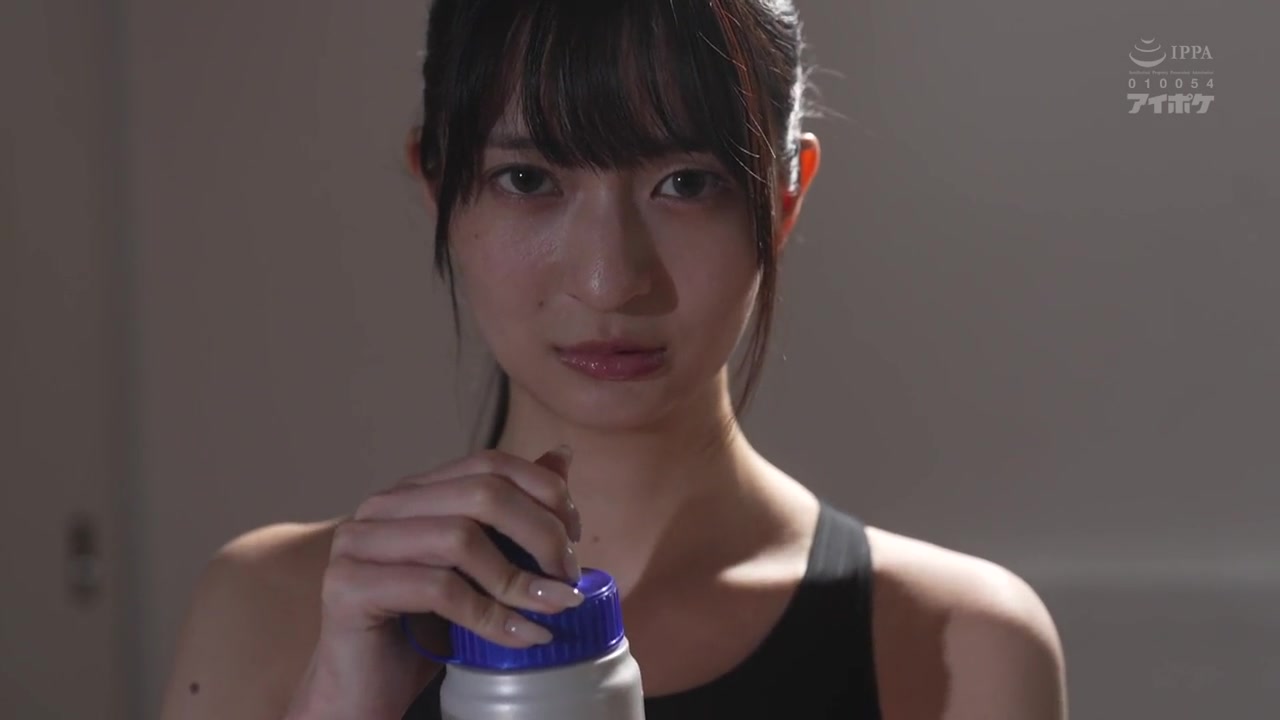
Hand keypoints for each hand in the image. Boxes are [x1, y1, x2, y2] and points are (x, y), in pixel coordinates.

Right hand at [284, 446, 582, 718]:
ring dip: (519, 578)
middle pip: (482, 494)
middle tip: (569, 577)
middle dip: (541, 533)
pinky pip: (437, 588)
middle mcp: (382, 506)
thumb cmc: (425, 631)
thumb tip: (562, 456)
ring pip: (460, 537)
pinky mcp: (348, 586)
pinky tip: (523, 637)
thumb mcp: (480, 568)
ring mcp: (359, 542)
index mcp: (415, 493)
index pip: (489, 463)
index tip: (574, 536)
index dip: (543, 492)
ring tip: (554, 608)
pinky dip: (491, 615)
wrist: (366, 692)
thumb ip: (512, 517)